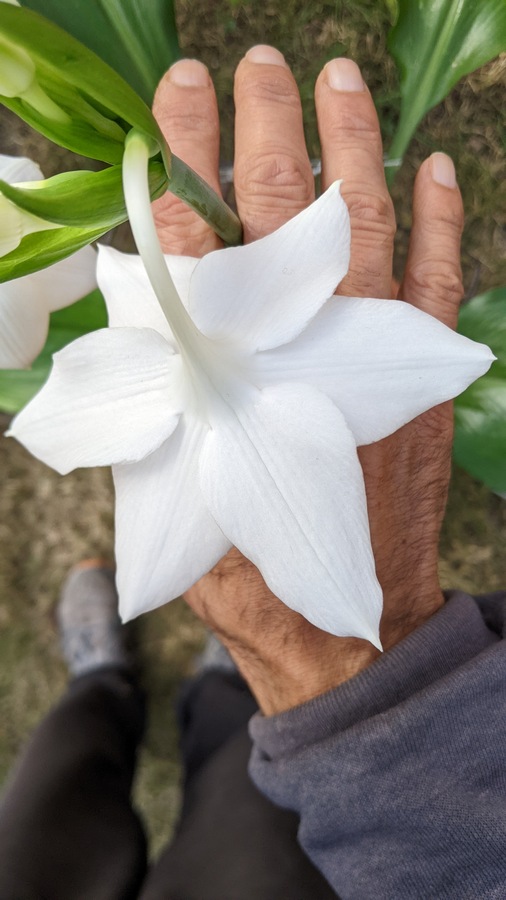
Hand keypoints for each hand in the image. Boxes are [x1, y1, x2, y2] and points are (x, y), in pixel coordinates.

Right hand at [152, 49, 463, 714]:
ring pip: (367, 227)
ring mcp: (374, 357)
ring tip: (337, 81)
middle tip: (252, 68)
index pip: (198, 245)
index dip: (183, 165)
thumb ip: (157, 397)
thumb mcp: (174, 489)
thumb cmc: (249, 565)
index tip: (177, 99)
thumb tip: (146, 309)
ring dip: (352, 147)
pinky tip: (434, 170)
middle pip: (283, 217)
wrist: (344, 619)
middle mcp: (303, 349)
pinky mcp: (422, 377)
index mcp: (229, 373)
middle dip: (265, 130)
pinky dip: (441, 221)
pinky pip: (440, 280)